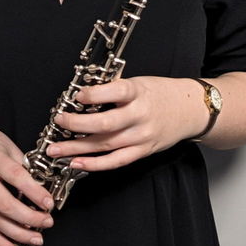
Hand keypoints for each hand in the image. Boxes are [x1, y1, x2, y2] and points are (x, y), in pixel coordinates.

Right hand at [0, 127, 54, 245]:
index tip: (49, 204)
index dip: (34, 192)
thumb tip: (44, 191)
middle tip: (46, 222)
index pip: (15, 176)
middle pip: (3, 203)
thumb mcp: (10, 148)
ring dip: (17, 233)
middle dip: (28, 218)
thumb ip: (26, 169)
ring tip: (35, 238)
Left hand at [47, 77, 204, 171]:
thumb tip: (82, 92)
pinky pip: (116, 161)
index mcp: (139, 92)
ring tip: (55, 150)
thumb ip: (114, 88)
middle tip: (58, 121)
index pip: (115, 93)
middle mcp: (140, 116)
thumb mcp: (139, 81)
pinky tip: (77, 162)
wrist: (189, 110)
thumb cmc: (160, 93)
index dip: (94, 95)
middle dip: (76, 124)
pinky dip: (94, 164)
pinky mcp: (142, 151)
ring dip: (77, 148)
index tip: (76, 95)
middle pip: (105, 124)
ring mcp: (141, 136)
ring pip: (105, 145)